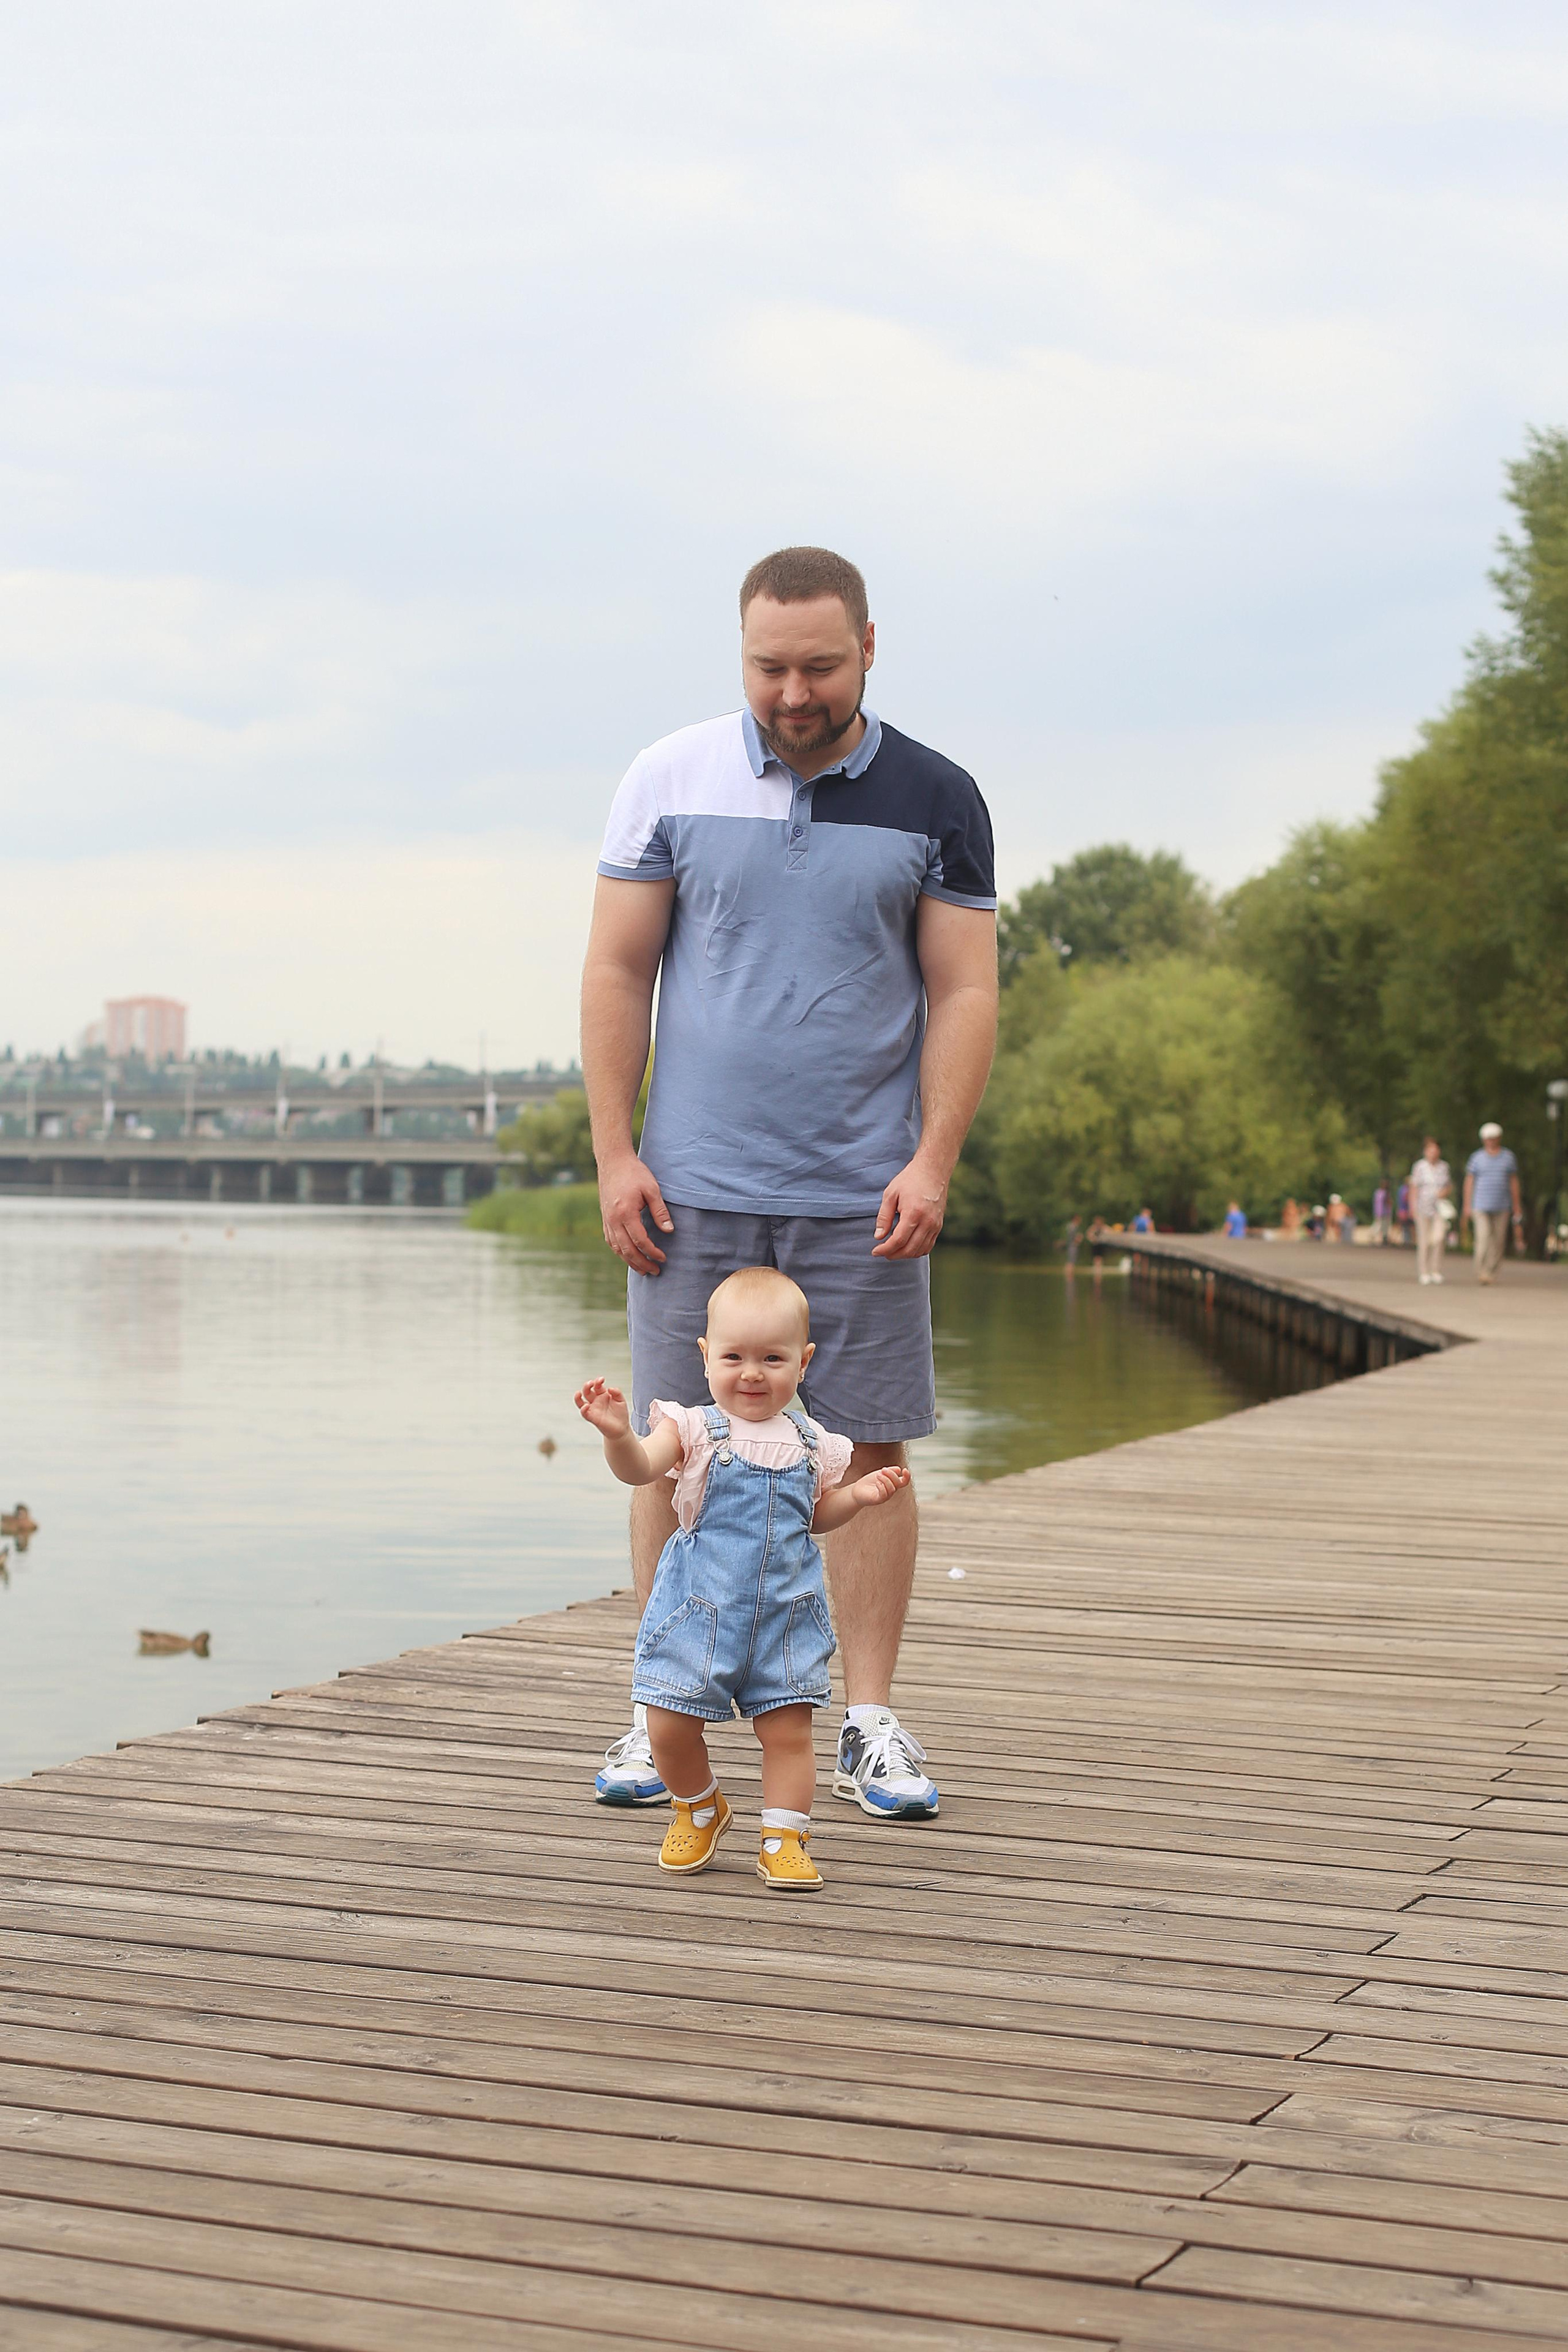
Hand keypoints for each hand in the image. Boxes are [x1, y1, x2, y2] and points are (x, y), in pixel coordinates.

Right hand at [575, 1377, 630, 1438]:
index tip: (601, 1379)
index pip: (597, 1385)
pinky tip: (586, 1406)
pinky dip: (583, 1409)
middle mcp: (596, 1401)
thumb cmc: (620, 1414)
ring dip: (578, 1397)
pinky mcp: (592, 1418)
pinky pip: (584, 1413)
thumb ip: (617, 1393)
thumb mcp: (621, 1401)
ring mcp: (593, 1409)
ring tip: (579, 1393)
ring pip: (580, 1402)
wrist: (621, 1428)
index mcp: (602, 1395)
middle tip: (591, 1383)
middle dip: (587, 1385)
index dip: (597, 1381)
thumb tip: (610, 1388)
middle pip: (587, 1391)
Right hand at [598, 1152, 673, 1275]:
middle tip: (655, 1271)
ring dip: (630, 1261)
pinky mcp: (605, 1218)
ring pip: (617, 1248)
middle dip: (642, 1263)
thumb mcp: (652, 1189)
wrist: (613, 1161)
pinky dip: (620, 1252)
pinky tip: (628, 1256)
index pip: (640, 1240)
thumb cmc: (635, 1173)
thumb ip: (660, 1211)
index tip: (663, 1258)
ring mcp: (606, 1220)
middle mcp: (613, 1220)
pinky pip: (611, 1241)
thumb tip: (669, 1231)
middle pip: (627, 1250)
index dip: (652, 1252)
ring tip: (643, 1270)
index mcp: (625, 1213)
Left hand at [849, 1464, 911, 1508]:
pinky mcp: (878, 1500)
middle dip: (891, 1474)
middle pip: (898, 1483)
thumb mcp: (880, 1473)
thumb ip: (890, 1471)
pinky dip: (882, 1487)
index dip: (907, 1476)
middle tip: (882, 1469)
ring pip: (892, 1489)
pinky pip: (884, 1495)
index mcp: (892, 1484)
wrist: (856, 1490)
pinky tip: (877, 1482)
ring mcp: (885, 1496)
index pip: (904, 1482)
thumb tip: (899, 1469)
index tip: (904, 1469)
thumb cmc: (868, 1483)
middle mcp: (890, 1491)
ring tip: (878, 1475)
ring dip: (886, 1479)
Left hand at [872, 1159, 947, 1259]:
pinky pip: (928, 1246)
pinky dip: (916, 1251)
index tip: (875, 1251)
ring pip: (920, 1250)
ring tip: (893, 1251)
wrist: (933, 1171)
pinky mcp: (939, 1226)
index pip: (898, 1240)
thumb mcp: (890, 1194)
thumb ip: (884, 1217)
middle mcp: (927, 1222)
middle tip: (882, 1253)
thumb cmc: (909, 1180)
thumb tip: (878, 1237)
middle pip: (910, 1249)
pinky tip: (906, 1246)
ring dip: (905, 1255)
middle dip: (894, 1255)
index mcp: (913, 1213)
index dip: (885, 1249)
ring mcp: (935, 1225)